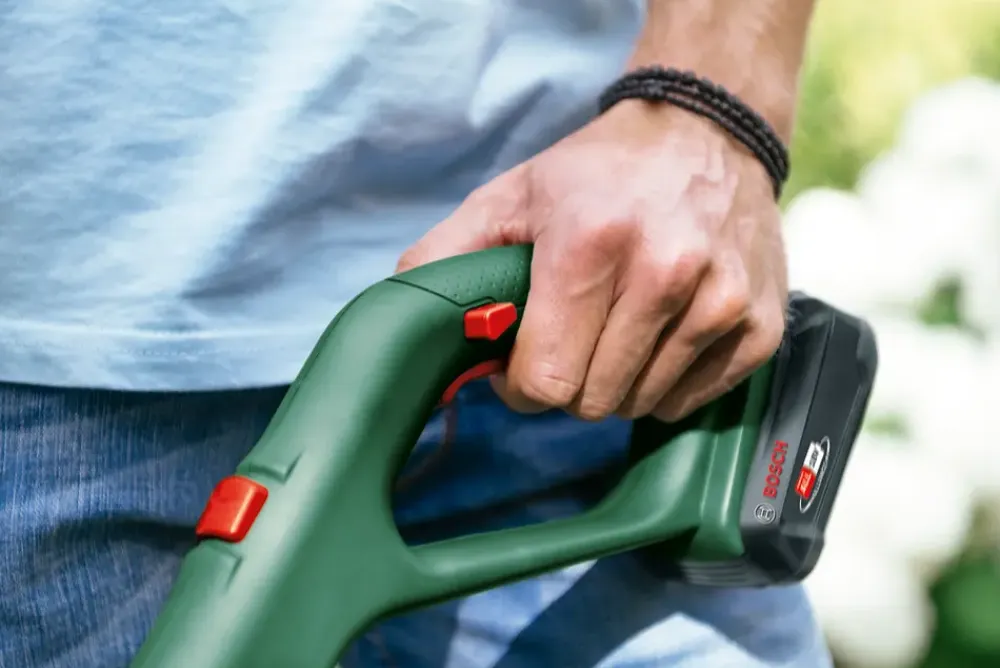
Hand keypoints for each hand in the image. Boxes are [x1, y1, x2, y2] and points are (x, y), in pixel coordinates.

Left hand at [396, 102, 788, 421]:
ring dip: (615, 381)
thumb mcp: (508, 196)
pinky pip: (687, 402)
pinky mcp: (758, 327)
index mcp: (590, 243)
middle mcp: (665, 273)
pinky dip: (662, 382)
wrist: (706, 134)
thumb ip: (444, 259)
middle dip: (568, 379)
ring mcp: (720, 303)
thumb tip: (403, 325)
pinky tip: (660, 331)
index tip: (524, 356)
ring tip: (618, 323)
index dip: (522, 382)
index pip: (546, 381)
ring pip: (638, 407)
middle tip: (572, 333)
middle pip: (591, 402)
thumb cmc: (598, 174)